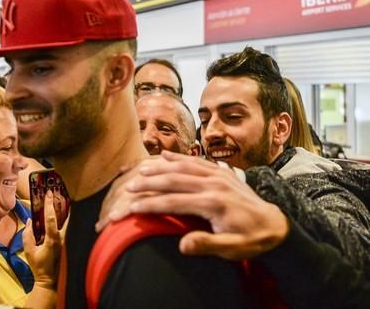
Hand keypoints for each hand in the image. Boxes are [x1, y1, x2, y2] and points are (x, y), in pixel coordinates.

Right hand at [23, 190, 63, 289]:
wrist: (48, 279)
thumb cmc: (38, 265)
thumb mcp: (28, 251)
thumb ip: (28, 235)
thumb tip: (30, 222)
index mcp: (52, 239)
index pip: (51, 218)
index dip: (49, 205)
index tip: (48, 194)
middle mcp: (60, 238)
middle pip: (62, 216)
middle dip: (58, 203)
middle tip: (56, 191)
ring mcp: (63, 240)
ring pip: (65, 220)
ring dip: (62, 209)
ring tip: (59, 197)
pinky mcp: (62, 242)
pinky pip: (63, 226)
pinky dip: (62, 217)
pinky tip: (60, 211)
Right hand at [106, 151, 288, 259]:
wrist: (275, 225)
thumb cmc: (250, 240)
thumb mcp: (231, 249)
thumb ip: (207, 244)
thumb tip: (182, 244)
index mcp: (213, 204)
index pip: (174, 202)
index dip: (151, 205)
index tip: (132, 207)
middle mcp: (213, 185)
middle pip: (174, 179)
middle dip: (149, 183)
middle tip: (128, 187)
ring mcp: (217, 175)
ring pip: (183, 166)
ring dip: (159, 167)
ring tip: (140, 170)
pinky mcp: (221, 172)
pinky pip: (196, 160)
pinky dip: (178, 157)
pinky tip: (163, 155)